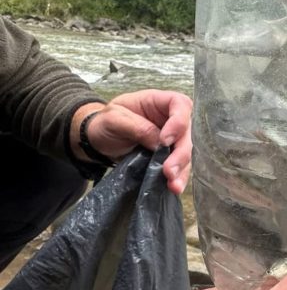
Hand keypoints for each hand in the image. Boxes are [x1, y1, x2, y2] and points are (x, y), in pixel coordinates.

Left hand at [71, 91, 192, 193]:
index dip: (178, 121)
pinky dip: (178, 177)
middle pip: (187, 132)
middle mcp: (168, 119)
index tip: (165, 141)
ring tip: (174, 184)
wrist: (97, 141)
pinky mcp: (167, 156)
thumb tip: (159, 143)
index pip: (179, 104)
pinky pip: (178, 166)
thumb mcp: (114, 119)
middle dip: (181, 153)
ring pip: (185, 152)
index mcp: (157, 102)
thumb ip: (137, 127)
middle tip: (169, 170)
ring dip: (182, 169)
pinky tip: (175, 187)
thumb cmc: (104, 123)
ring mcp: (170, 139)